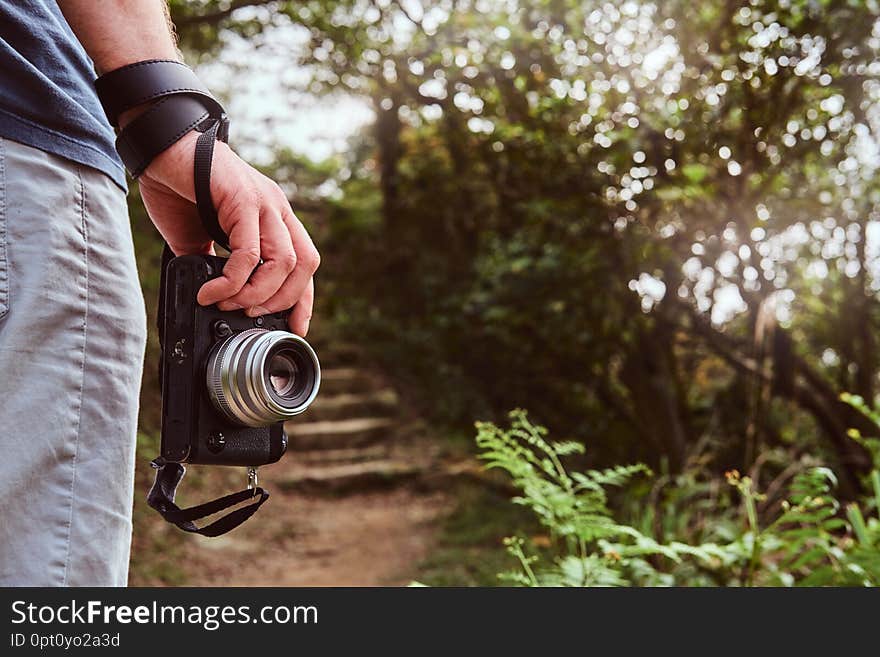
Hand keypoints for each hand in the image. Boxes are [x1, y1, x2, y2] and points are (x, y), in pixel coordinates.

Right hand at [137, 130, 319, 335]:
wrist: (158, 148)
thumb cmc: (179, 189)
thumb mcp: (201, 238)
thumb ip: (215, 264)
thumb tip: (217, 299)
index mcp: (274, 217)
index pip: (305, 264)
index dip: (303, 299)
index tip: (294, 327)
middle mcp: (276, 209)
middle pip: (304, 265)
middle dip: (283, 301)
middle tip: (252, 316)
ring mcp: (264, 202)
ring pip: (284, 262)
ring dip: (257, 294)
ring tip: (228, 305)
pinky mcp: (243, 199)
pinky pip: (249, 253)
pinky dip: (233, 281)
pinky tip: (213, 292)